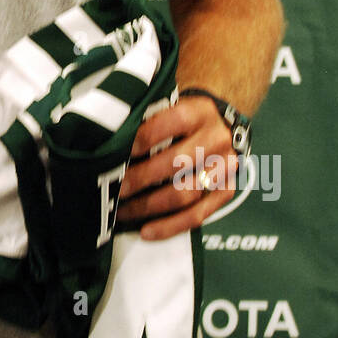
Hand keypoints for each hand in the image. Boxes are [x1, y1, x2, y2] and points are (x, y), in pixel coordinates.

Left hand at [116, 95, 236, 240]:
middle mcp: (217, 139)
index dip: (142, 139)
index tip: (117, 152)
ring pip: (186, 193)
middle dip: (140, 178)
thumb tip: (111, 135)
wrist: (221, 126)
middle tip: (113, 188)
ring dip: (149, 206)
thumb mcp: (171, 106)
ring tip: (121, 211)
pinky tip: (146, 231)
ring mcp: (226, 168)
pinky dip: (171, 226)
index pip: (172, 122)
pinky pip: (198, 215)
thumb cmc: (183, 118)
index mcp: (200, 112)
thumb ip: (148, 117)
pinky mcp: (227, 191)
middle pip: (177, 163)